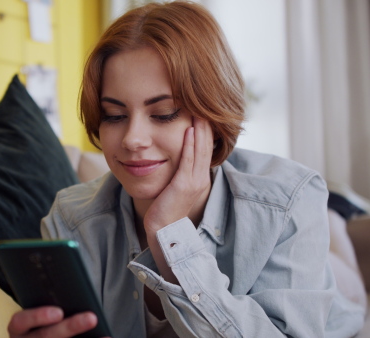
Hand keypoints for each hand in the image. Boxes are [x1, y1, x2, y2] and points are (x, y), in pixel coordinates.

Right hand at [8, 307, 97, 337]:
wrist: (36, 335)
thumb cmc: (40, 320)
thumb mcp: (37, 312)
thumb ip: (51, 304)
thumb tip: (74, 292)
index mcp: (18, 329)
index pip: (20, 322)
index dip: (38, 317)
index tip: (58, 312)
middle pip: (45, 337)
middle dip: (70, 328)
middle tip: (91, 318)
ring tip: (105, 337)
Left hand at [143, 117, 213, 232]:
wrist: (163, 230)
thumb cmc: (164, 209)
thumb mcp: (174, 188)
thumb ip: (177, 173)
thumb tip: (172, 158)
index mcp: (199, 179)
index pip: (205, 150)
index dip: (205, 131)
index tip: (202, 114)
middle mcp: (201, 179)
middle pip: (206, 147)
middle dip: (206, 126)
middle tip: (205, 106)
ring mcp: (194, 182)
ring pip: (200, 150)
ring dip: (200, 130)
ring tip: (199, 111)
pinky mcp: (184, 185)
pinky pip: (189, 160)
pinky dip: (190, 143)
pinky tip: (189, 129)